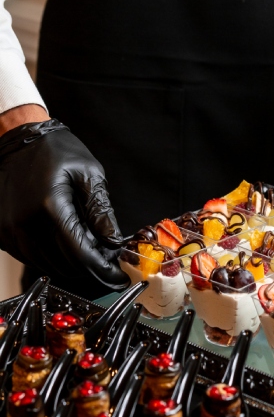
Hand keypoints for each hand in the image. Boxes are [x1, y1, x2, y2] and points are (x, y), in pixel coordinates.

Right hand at [0, 118, 128, 290]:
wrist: (19, 140)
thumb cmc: (55, 152)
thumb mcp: (89, 174)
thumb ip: (101, 211)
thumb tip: (113, 241)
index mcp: (50, 207)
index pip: (81, 254)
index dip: (104, 269)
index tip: (119, 276)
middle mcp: (25, 224)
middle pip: (66, 265)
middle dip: (92, 268)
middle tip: (110, 260)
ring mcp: (10, 231)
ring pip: (48, 266)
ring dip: (73, 266)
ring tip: (92, 251)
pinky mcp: (3, 234)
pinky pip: (32, 257)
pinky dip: (53, 258)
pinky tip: (68, 245)